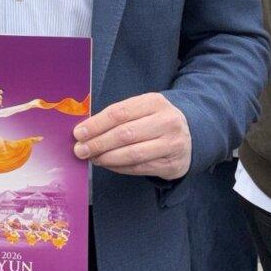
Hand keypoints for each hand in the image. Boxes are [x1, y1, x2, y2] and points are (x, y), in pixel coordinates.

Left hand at [72, 92, 190, 179]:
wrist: (191, 134)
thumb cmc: (155, 120)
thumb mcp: (142, 109)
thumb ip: (118, 116)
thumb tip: (86, 130)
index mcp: (155, 102)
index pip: (119, 113)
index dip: (96, 124)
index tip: (79, 133)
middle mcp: (167, 122)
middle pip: (125, 134)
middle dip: (98, 143)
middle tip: (80, 150)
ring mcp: (172, 144)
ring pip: (133, 154)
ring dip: (107, 158)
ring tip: (92, 158)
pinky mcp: (173, 164)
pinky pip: (140, 168)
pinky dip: (119, 167)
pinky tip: (107, 164)